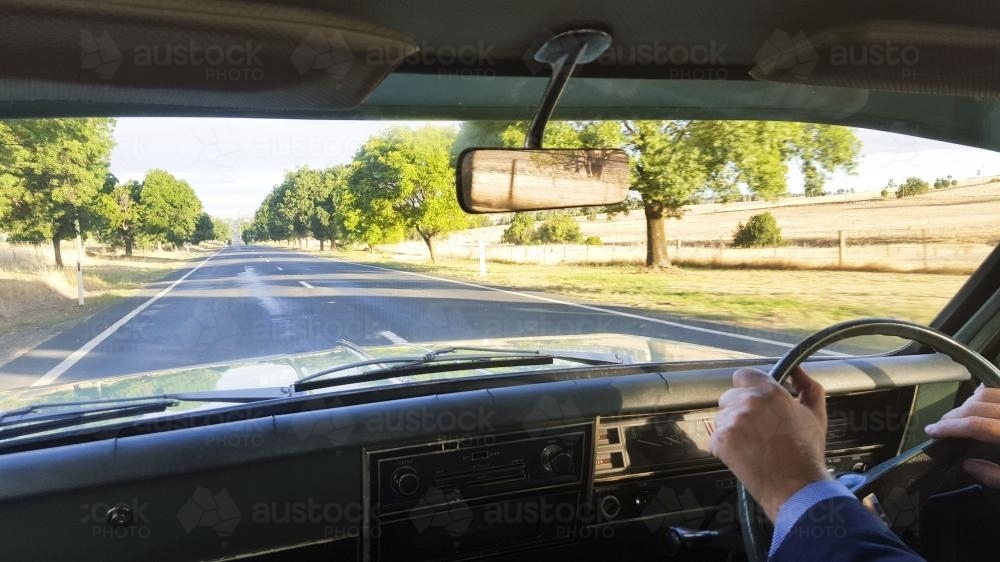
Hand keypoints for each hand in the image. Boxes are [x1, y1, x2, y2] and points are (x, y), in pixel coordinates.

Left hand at [710, 367, 829, 521]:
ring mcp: (732, 421)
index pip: (743, 375)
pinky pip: (715, 437)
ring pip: (722, 417)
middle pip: (730, 396)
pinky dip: (725, 446)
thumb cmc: (806, 453)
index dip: (748, 388)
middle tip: (757, 428)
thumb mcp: (815, 414)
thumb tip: (797, 371)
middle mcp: (748, 402)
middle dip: (740, 409)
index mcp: (770, 391)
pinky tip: (744, 454)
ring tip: (753, 444)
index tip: (752, 399)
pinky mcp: (721, 440)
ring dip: (732, 428)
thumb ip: (808, 386)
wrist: (796, 486)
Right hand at [925, 384, 999, 487]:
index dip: (949, 427)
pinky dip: (985, 394)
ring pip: (987, 393)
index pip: (975, 425)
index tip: (931, 432)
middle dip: (953, 415)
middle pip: (977, 407)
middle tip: (940, 426)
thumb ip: (995, 476)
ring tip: (957, 415)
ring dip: (967, 403)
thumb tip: (968, 466)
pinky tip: (978, 399)